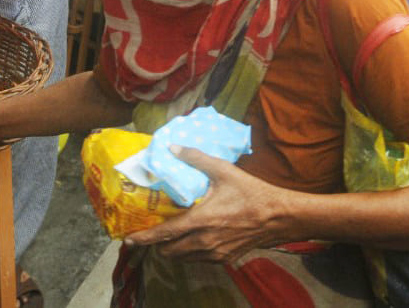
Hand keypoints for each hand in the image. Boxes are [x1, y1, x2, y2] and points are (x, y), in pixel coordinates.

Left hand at [123, 146, 291, 263]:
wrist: (280, 217)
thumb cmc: (252, 193)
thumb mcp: (224, 171)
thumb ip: (196, 159)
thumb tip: (172, 148)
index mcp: (201, 221)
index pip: (165, 234)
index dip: (144, 238)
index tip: (128, 240)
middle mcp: (204, 242)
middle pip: (169, 251)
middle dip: (156, 245)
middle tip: (151, 232)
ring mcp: (215, 253)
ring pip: (183, 258)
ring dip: (172, 250)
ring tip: (168, 236)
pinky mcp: (225, 259)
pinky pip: (198, 259)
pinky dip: (188, 252)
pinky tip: (190, 239)